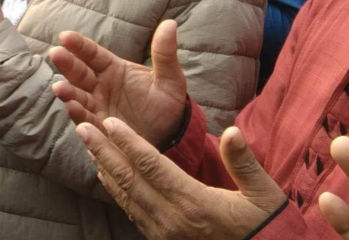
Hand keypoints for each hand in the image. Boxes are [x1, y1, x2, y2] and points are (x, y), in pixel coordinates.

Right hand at [48, 19, 189, 146]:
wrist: (172, 138)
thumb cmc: (168, 105)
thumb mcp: (170, 79)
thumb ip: (164, 54)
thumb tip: (170, 23)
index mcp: (114, 69)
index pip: (92, 54)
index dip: (79, 45)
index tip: (65, 36)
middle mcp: (101, 86)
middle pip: (79, 72)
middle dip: (66, 63)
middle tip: (55, 54)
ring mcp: (97, 107)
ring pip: (77, 96)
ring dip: (67, 91)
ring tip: (60, 87)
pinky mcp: (99, 129)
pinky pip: (86, 120)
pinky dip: (78, 114)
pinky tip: (72, 108)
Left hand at [76, 119, 283, 239]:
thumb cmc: (266, 228)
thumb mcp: (264, 195)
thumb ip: (244, 163)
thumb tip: (231, 131)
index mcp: (194, 202)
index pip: (151, 165)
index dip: (128, 141)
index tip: (109, 121)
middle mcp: (172, 219)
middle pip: (129, 178)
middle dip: (103, 150)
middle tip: (82, 127)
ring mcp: (164, 233)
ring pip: (125, 196)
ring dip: (104, 168)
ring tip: (88, 145)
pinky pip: (131, 213)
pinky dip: (115, 191)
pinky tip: (106, 176)